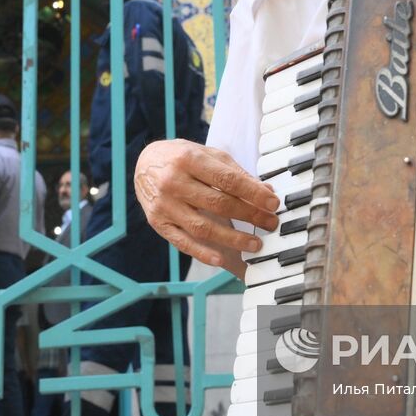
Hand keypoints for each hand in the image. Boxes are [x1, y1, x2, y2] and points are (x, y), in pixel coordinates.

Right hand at [135, 139, 280, 277]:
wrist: (143, 164)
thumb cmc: (181, 158)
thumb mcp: (207, 155)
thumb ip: (235, 172)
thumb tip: (266, 191)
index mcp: (189, 159)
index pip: (228, 180)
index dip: (253, 193)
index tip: (273, 203)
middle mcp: (174, 182)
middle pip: (218, 204)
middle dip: (249, 215)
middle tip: (270, 223)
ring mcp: (164, 205)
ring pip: (202, 227)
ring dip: (232, 239)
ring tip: (255, 244)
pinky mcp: (158, 223)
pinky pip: (182, 242)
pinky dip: (202, 253)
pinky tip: (221, 260)